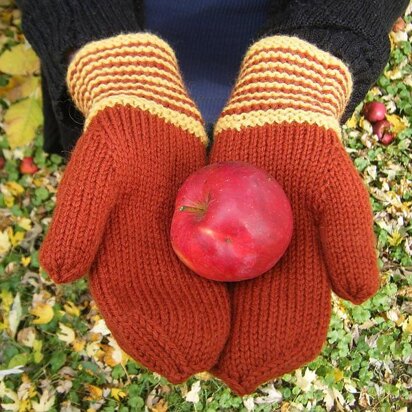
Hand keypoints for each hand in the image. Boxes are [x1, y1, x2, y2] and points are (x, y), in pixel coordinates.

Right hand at [40, 33, 229, 382]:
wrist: (150, 117)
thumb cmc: (118, 141)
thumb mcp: (93, 173)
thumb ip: (78, 221)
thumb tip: (58, 275)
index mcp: (112, 253)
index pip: (130, 304)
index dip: (152, 335)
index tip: (180, 360)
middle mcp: (145, 257)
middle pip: (167, 307)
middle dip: (189, 338)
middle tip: (222, 366)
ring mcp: (173, 245)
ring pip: (194, 292)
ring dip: (216, 321)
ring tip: (242, 349)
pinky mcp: (198, 229)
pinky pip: (217, 262)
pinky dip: (232, 286)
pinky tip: (254, 304)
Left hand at [209, 36, 378, 394]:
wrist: (275, 123)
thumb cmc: (312, 157)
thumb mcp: (339, 194)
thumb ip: (349, 242)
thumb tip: (360, 295)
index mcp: (307, 272)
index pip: (294, 324)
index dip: (270, 351)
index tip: (240, 372)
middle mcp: (272, 270)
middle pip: (253, 322)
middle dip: (232, 350)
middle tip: (197, 369)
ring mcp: (243, 253)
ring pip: (226, 303)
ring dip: (206, 327)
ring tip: (177, 347)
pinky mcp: (217, 233)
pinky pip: (201, 267)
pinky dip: (187, 288)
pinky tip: (168, 302)